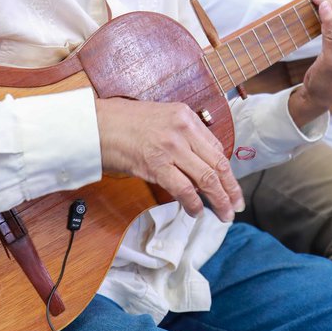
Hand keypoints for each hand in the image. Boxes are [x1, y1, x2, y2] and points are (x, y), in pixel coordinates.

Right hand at [95, 98, 242, 222]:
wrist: (96, 124)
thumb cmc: (123, 123)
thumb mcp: (161, 118)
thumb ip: (182, 136)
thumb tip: (197, 163)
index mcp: (186, 116)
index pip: (216, 147)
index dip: (227, 171)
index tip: (232, 186)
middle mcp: (183, 129)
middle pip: (217, 164)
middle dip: (230, 189)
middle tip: (236, 206)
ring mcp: (171, 147)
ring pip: (206, 178)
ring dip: (218, 200)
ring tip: (223, 214)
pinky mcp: (156, 164)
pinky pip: (183, 188)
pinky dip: (193, 203)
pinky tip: (196, 211)